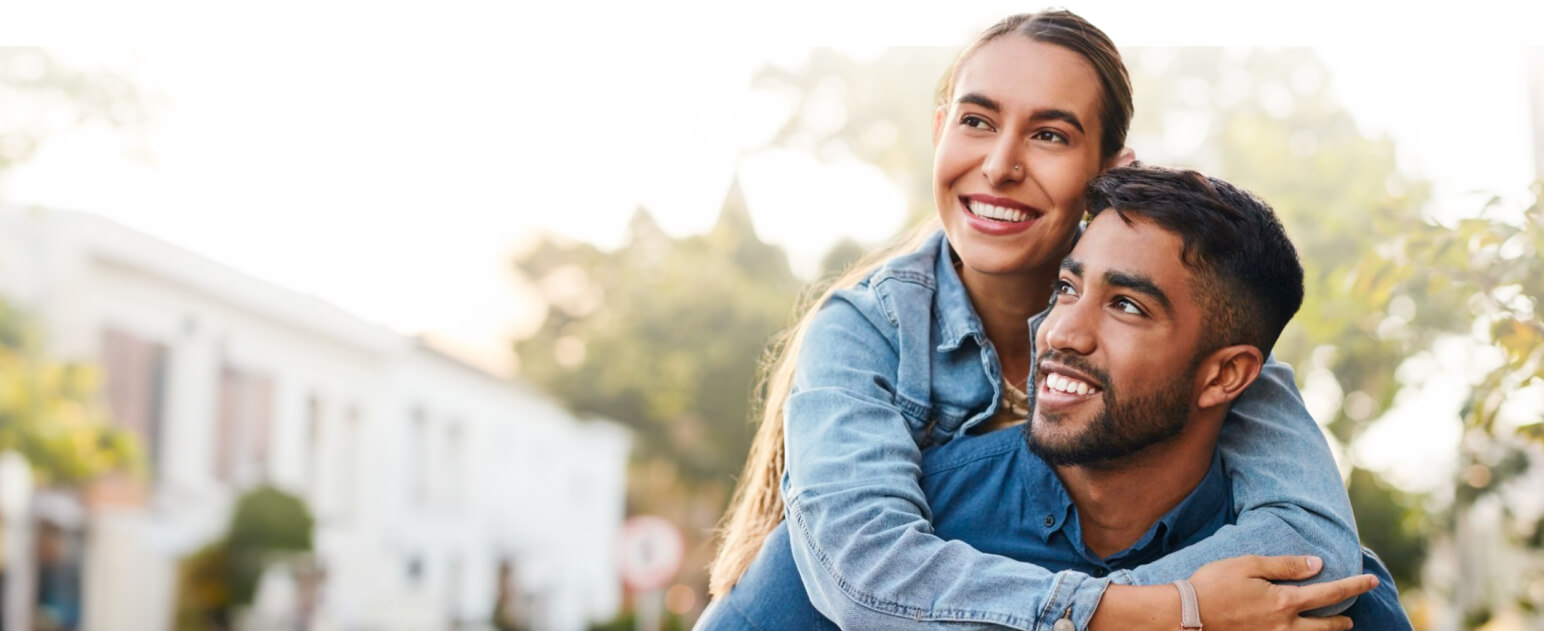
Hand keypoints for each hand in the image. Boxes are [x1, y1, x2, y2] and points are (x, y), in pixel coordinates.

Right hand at [1188, 554, 1376, 630]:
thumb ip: (1285, 565)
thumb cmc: (1214, 584)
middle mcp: (1285, 626)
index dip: (1354, 586)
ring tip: (1333, 628)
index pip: (1329, 593)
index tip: (1371, 579)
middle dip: (1342, 620)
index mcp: (1284, 601)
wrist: (1186, 615)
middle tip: (1350, 616)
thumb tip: (1316, 565)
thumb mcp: (1249, 564)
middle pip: (1326, 626)